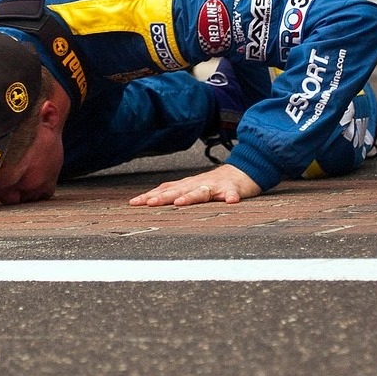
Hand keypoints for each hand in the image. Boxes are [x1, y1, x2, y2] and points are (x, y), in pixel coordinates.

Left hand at [128, 164, 259, 207]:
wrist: (242, 171)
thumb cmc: (215, 183)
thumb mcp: (192, 187)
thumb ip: (175, 191)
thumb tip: (150, 197)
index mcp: (188, 186)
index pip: (165, 190)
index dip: (150, 196)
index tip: (134, 203)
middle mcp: (199, 184)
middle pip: (179, 190)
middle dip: (164, 197)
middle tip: (150, 203)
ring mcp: (215, 186)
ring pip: (202, 192)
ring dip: (191, 197)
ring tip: (180, 204)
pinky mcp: (233, 189)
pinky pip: (232, 193)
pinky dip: (231, 196)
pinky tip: (230, 201)